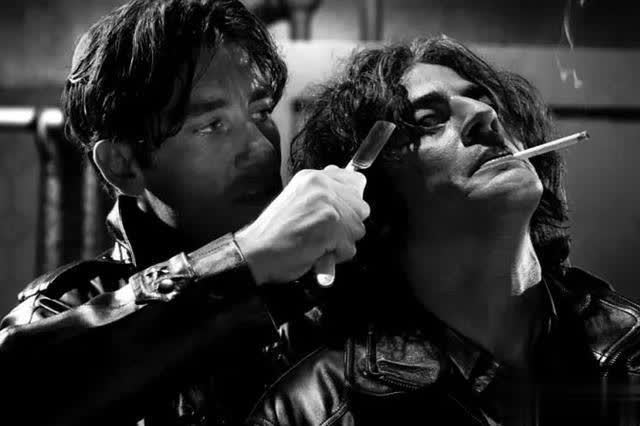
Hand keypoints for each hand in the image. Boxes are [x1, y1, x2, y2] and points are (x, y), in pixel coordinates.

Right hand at [235, 165, 369, 284]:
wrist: (254, 251)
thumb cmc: (275, 233)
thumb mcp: (298, 200)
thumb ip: (324, 195)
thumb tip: (355, 188)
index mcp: (313, 177)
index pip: (356, 181)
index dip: (352, 202)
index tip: (339, 214)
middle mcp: (321, 185)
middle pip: (362, 208)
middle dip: (348, 226)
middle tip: (322, 233)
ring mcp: (327, 205)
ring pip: (357, 229)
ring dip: (341, 243)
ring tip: (316, 242)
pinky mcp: (330, 226)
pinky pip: (350, 248)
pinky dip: (335, 257)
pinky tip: (315, 251)